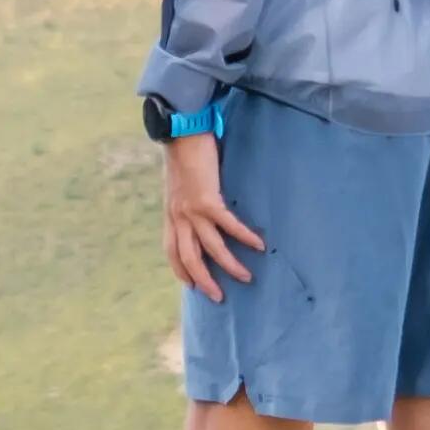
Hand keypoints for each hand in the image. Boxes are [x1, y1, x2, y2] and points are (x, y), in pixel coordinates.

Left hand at [163, 129, 263, 295]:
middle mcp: (178, 217)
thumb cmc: (183, 155)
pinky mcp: (208, 200)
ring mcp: (192, 210)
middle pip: (190, 258)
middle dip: (204, 281)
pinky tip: (258, 245)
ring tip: (246, 277)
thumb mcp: (177, 185)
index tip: (191, 285)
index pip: (172, 251)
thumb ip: (184, 202)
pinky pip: (229, 226)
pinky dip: (244, 237)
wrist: (182, 133)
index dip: (181, 271)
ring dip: (230, 265)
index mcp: (171, 215)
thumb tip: (198, 210)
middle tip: (219, 296)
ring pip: (212, 248)